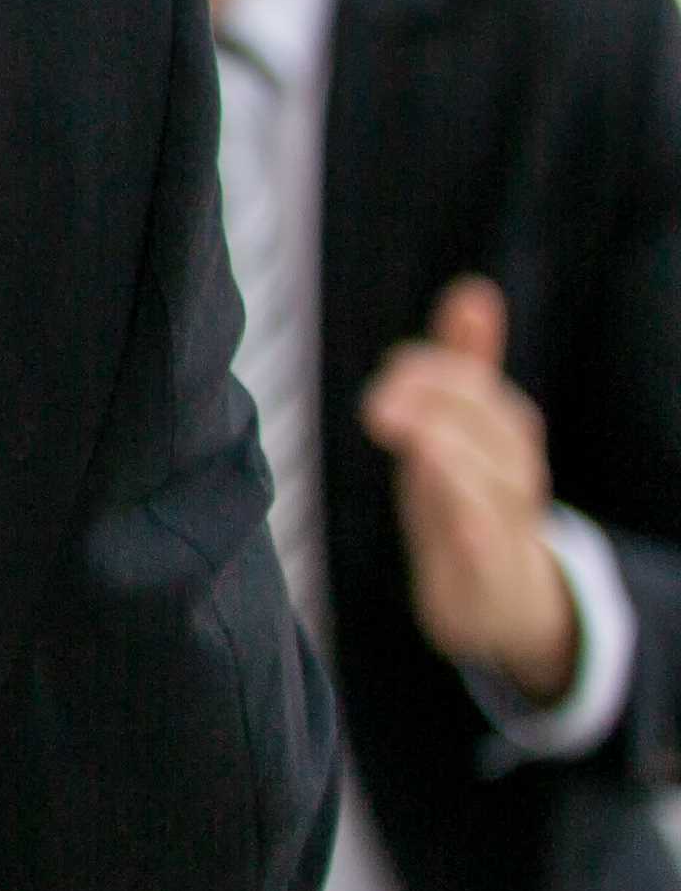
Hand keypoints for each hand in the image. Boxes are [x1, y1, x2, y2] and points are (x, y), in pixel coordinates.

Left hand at [366, 278, 584, 705]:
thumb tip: (475, 289)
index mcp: (501, 433)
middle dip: (440, 404)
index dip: (432, 372)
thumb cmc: (469, 498)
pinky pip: (488, 543)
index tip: (389, 372)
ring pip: (498, 480)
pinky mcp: (491, 569)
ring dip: (452, 452)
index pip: (476, 386)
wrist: (501, 601)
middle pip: (495, 424)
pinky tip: (450, 506)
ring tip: (406, 434)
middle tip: (378, 406)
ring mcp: (506, 522)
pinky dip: (472, 520)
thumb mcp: (462, 429)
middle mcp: (513, 471)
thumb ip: (468, 362)